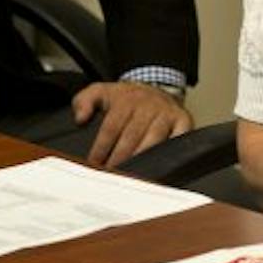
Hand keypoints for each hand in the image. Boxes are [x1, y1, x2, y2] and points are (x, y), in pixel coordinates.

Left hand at [71, 80, 192, 167]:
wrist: (156, 86)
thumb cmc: (126, 97)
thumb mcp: (101, 92)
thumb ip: (84, 101)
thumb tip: (80, 118)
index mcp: (126, 99)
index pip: (111, 127)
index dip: (102, 147)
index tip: (95, 163)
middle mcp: (148, 105)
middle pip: (131, 136)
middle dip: (119, 157)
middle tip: (111, 173)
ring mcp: (166, 113)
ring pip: (153, 140)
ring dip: (141, 159)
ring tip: (131, 176)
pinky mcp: (183, 120)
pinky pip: (179, 138)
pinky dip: (170, 152)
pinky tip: (160, 166)